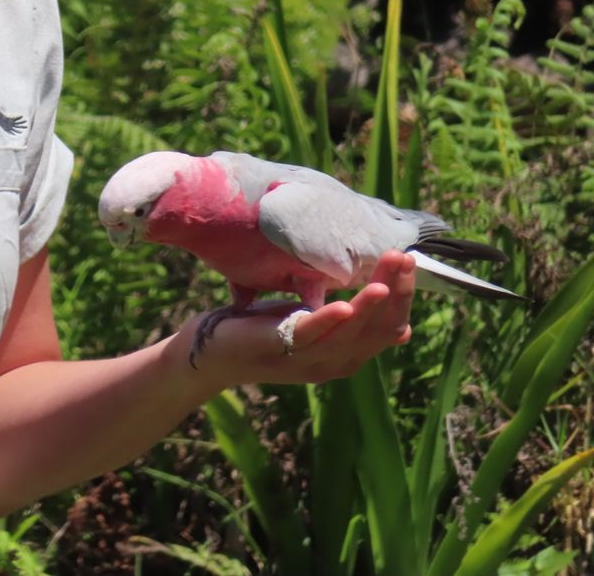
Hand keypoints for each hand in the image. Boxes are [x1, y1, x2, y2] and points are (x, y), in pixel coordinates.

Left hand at [175, 250, 415, 391]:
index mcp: (346, 356)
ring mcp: (305, 360)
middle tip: (405, 258)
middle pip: (374, 331)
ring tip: (386, 283)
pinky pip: (307, 336)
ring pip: (347, 335)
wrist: (213, 350)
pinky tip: (343, 306)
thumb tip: (403, 328)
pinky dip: (326, 321)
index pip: (387, 328)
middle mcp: (333, 364)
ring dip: (368, 307)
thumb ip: (353, 326)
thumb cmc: (266, 331)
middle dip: (393, 294)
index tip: (409, 261)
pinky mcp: (277, 349)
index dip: (402, 296)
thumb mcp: (316, 327)